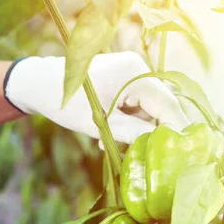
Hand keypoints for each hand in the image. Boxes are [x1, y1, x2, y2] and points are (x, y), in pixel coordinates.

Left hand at [4, 51, 189, 143]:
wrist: (40, 83)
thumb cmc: (67, 104)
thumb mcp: (101, 125)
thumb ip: (133, 134)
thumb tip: (159, 146)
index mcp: (135, 75)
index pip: (169, 107)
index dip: (177, 132)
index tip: (183, 155)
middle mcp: (139, 68)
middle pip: (161, 107)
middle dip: (151, 132)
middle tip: (136, 153)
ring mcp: (132, 70)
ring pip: (148, 107)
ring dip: (135, 127)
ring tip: (109, 141)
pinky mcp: (125, 76)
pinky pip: (137, 101)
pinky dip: (128, 118)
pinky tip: (109, 130)